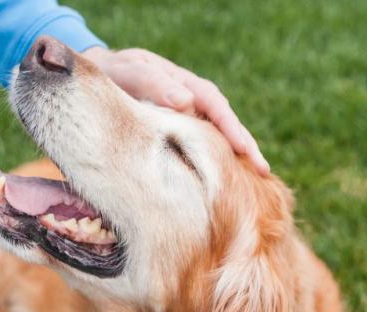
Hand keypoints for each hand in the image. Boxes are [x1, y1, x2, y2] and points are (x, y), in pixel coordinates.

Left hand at [82, 47, 268, 175]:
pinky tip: (222, 182)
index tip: (244, 149)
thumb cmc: (115, 74)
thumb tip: (186, 101)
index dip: (231, 128)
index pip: (215, 106)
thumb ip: (154, 84)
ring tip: (254, 183)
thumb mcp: (131, 73)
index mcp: (185, 85)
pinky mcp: (178, 134)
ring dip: (233, 158)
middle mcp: (193, 101)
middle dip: (245, 147)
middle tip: (264, 172)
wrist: (102, 77)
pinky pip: (200, 147)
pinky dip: (214, 162)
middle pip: (225, 124)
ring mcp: (188, 118)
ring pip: (216, 138)